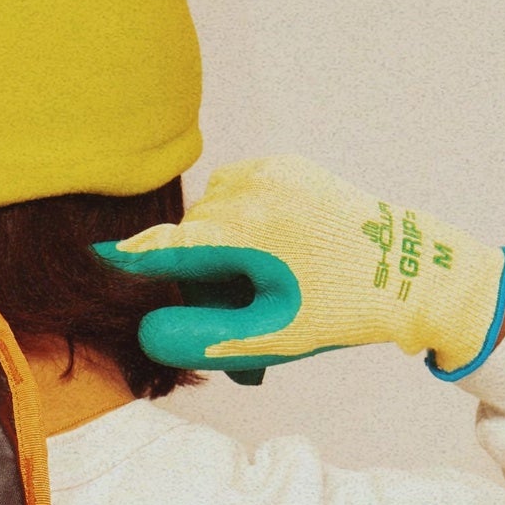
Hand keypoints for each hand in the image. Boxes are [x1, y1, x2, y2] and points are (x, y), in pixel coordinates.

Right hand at [100, 155, 504, 382]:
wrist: (412, 272)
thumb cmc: (340, 310)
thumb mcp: (270, 337)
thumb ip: (201, 337)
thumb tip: (147, 331)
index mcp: (247, 230)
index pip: (166, 247)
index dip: (126, 259)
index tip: (92, 259)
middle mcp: (256, 188)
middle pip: (191, 234)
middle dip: (197, 272)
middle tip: (230, 312)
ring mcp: (276, 171)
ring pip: (213, 213)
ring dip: (218, 246)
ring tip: (254, 283)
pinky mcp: (291, 166)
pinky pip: (240, 193)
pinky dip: (240, 223)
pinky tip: (271, 253)